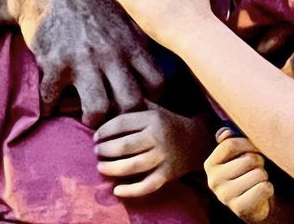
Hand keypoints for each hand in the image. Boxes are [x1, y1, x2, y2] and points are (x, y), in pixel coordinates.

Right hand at [1, 0, 163, 126]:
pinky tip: (52, 102)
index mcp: (130, 43)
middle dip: (125, 117)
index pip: (157, 82)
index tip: (143, 102)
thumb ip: (139, 41)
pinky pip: (53, 100)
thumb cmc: (89, 4)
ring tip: (89, 115)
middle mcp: (110, 54)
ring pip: (97, 110)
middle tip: (116, 116)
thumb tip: (158, 63)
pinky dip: (51, 106)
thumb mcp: (122, 17)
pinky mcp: (54, 65)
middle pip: (131, 103)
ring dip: (92, 118)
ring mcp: (82, 60)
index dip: (154, 99)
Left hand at [93, 102, 207, 196]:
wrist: (198, 140)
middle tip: (96, 152)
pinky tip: (116, 190)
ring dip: (112, 168)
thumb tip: (108, 103)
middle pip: (125, 146)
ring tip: (100, 167)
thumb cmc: (169, 124)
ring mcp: (163, 157)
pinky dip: (131, 190)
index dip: (105, 130)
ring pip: (133, 166)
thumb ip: (135, 106)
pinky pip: (147, 185)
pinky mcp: (167, 174)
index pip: (122, 123)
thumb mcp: (154, 109)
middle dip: (105, 150)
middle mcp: (157, 137)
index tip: (95, 136)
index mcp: (153, 118)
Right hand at [205, 127, 272, 222]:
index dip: (248, 143)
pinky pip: (263, 188)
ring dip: (264, 175)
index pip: (230, 144)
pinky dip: (268, 188)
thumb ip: (230, 139)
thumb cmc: (245, 172)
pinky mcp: (239, 209)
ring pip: (258, 174)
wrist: (252, 203)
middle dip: (259, 160)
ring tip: (257, 180)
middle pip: (248, 159)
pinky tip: (261, 191)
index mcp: (210, 164)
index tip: (256, 147)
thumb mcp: (236, 155)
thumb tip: (226, 132)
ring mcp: (225, 196)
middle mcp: (213, 181)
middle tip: (257, 167)